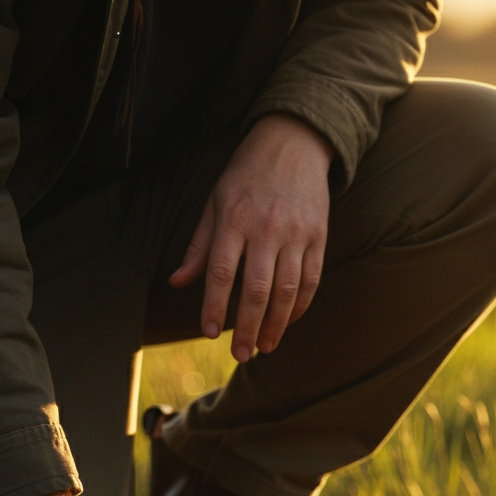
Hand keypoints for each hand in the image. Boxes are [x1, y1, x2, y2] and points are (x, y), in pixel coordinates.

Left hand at [169, 113, 333, 362]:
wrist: (294, 140)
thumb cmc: (246, 176)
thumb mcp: (215, 203)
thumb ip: (199, 247)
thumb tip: (177, 282)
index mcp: (234, 219)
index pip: (222, 272)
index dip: (215, 306)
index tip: (210, 333)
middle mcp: (267, 227)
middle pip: (257, 289)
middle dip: (248, 327)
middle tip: (240, 354)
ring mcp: (297, 232)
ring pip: (288, 290)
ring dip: (277, 324)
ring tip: (265, 347)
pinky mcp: (319, 234)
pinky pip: (311, 279)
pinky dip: (299, 306)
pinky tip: (287, 322)